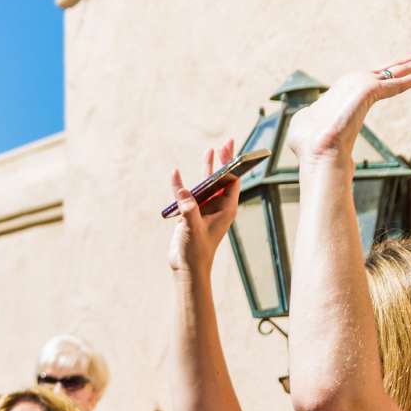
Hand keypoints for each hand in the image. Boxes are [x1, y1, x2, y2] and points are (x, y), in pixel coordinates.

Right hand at [166, 140, 243, 274]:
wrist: (186, 267)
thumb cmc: (196, 251)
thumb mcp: (193, 228)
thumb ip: (189, 209)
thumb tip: (182, 191)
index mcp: (226, 209)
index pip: (233, 181)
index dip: (233, 164)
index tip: (231, 150)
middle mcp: (218, 207)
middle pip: (223, 179)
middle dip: (224, 161)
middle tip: (226, 142)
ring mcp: (205, 209)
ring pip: (208, 184)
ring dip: (208, 169)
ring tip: (209, 151)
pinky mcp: (192, 213)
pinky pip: (190, 193)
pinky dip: (183, 184)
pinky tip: (176, 174)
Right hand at [284, 50, 410, 175]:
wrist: (316, 146)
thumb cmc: (315, 145)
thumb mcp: (320, 133)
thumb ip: (329, 131)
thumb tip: (330, 148)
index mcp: (344, 89)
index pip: (377, 79)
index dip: (395, 73)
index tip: (409, 69)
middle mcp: (353, 81)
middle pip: (390, 69)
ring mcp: (361, 82)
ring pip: (398, 70)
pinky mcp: (369, 88)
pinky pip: (400, 82)